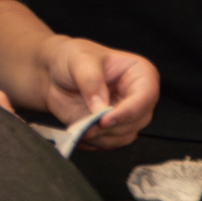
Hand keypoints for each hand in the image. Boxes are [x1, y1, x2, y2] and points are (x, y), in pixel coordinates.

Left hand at [36, 36, 158, 149]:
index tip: (105, 120)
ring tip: (80, 126)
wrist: (55, 72)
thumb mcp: (79, 60)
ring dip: (100, 136)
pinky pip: (109, 143)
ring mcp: (126, 115)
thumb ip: (91, 82)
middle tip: (87, 125)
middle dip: (110, 126)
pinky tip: (78, 132)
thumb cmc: (72, 57)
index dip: (128, 111)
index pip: (145, 96)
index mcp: (140, 73)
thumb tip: (100, 109)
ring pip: (123, 136)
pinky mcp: (112, 129)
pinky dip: (93, 141)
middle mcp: (138, 97)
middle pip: (136, 120)